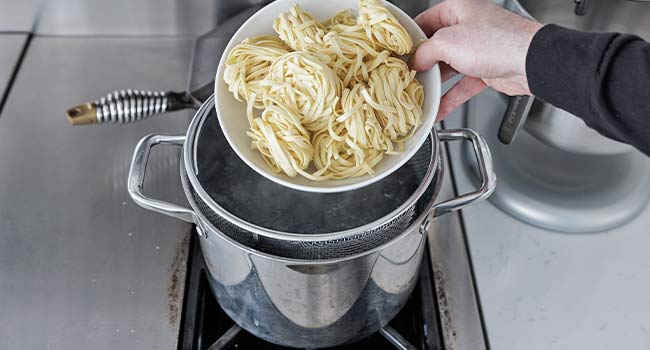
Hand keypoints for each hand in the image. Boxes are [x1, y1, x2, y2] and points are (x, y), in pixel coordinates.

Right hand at [411, 0, 542, 119]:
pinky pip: (462, 85)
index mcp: (458, 9)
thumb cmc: (497, 42)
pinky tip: (439, 108)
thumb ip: (426, 52)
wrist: (530, 63)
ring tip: (420, 93)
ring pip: (449, 67)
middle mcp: (468, 27)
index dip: (411, 37)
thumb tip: (416, 61)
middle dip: (422, 63)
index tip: (398, 52)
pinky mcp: (485, 70)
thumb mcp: (448, 43)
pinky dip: (451, 97)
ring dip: (435, 83)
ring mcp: (478, 49)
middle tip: (406, 74)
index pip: (426, 20)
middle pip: (436, 46)